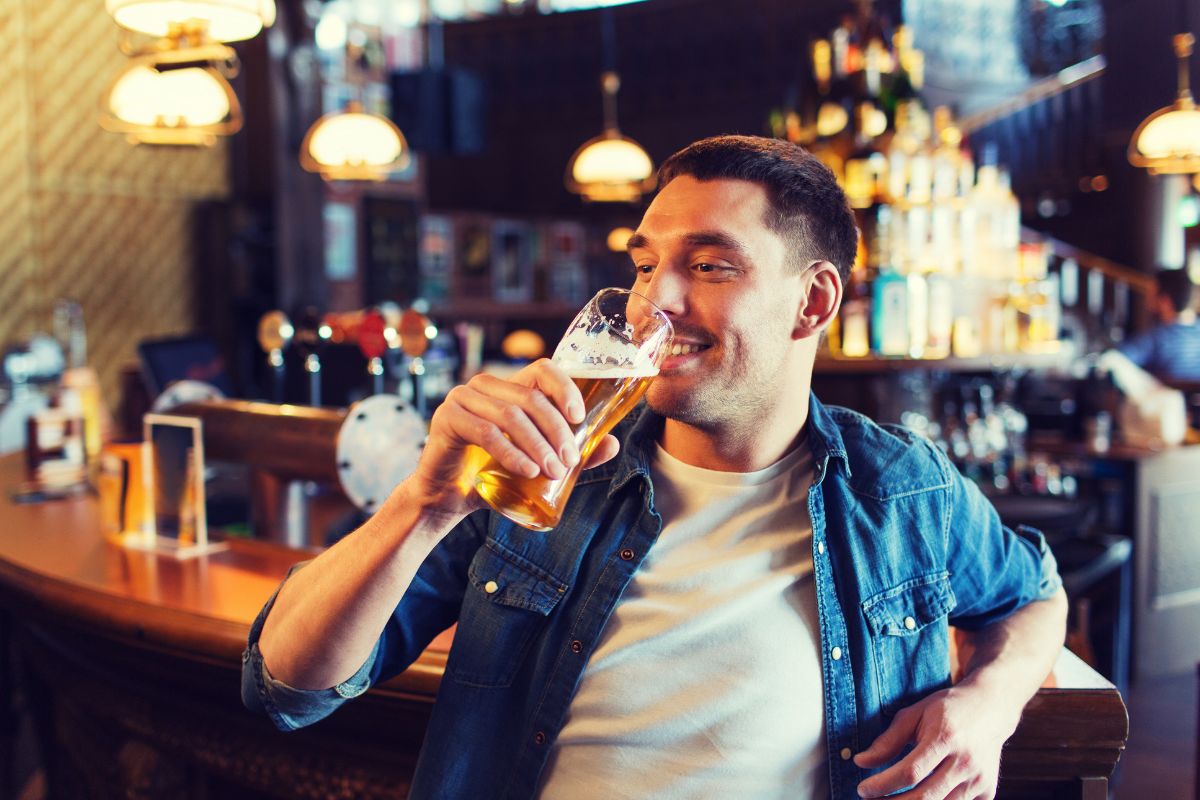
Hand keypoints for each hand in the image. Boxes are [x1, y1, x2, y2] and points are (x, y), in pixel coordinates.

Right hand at [406, 359, 619, 517]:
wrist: (449, 497)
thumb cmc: (493, 474)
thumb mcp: (537, 462)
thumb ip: (570, 452)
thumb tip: (613, 444)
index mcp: (508, 387)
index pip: (542, 369)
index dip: (564, 387)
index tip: (579, 416)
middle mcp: (485, 385)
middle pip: (531, 397)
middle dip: (556, 430)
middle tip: (570, 461)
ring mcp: (463, 398)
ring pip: (511, 415)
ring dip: (538, 445)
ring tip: (554, 471)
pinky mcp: (447, 418)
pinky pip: (486, 433)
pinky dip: (511, 454)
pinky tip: (528, 471)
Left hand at [853, 684, 1018, 799]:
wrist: (991, 708)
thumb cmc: (946, 709)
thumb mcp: (915, 714)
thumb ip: (888, 740)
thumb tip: (860, 762)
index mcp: (945, 737)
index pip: (910, 772)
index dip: (883, 785)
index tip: (862, 789)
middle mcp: (965, 762)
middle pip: (924, 797)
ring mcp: (979, 780)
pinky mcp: (987, 792)